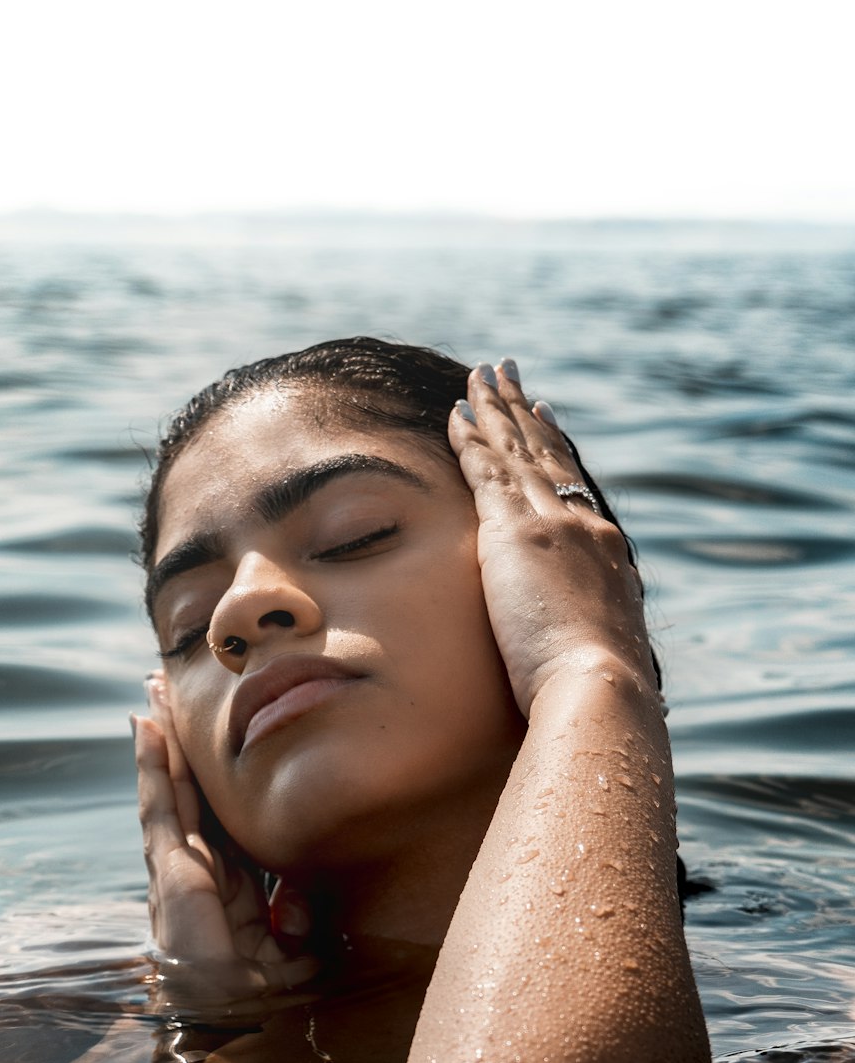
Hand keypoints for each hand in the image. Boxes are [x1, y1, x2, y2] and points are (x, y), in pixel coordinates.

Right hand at [133, 675, 318, 1007]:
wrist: (230, 1029)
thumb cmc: (265, 1000)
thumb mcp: (292, 949)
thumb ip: (294, 917)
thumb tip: (294, 900)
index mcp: (230, 883)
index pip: (223, 815)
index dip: (215, 776)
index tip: (213, 737)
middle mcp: (199, 869)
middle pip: (191, 792)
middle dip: (180, 746)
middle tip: (168, 694)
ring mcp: (178, 867)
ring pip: (170, 790)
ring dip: (162, 741)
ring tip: (153, 694)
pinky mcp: (169, 870)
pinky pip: (160, 806)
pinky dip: (152, 765)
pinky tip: (146, 727)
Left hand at [449, 361, 656, 716]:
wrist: (600, 685)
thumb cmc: (601, 690)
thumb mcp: (603, 651)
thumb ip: (592, 634)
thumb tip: (597, 653)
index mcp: (606, 550)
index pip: (574, 485)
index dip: (555, 446)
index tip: (542, 414)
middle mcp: (583, 524)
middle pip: (546, 453)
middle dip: (523, 411)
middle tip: (507, 372)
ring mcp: (551, 523)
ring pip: (516, 451)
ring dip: (495, 409)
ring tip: (479, 374)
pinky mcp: (515, 532)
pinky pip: (487, 469)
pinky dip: (472, 438)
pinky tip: (456, 412)